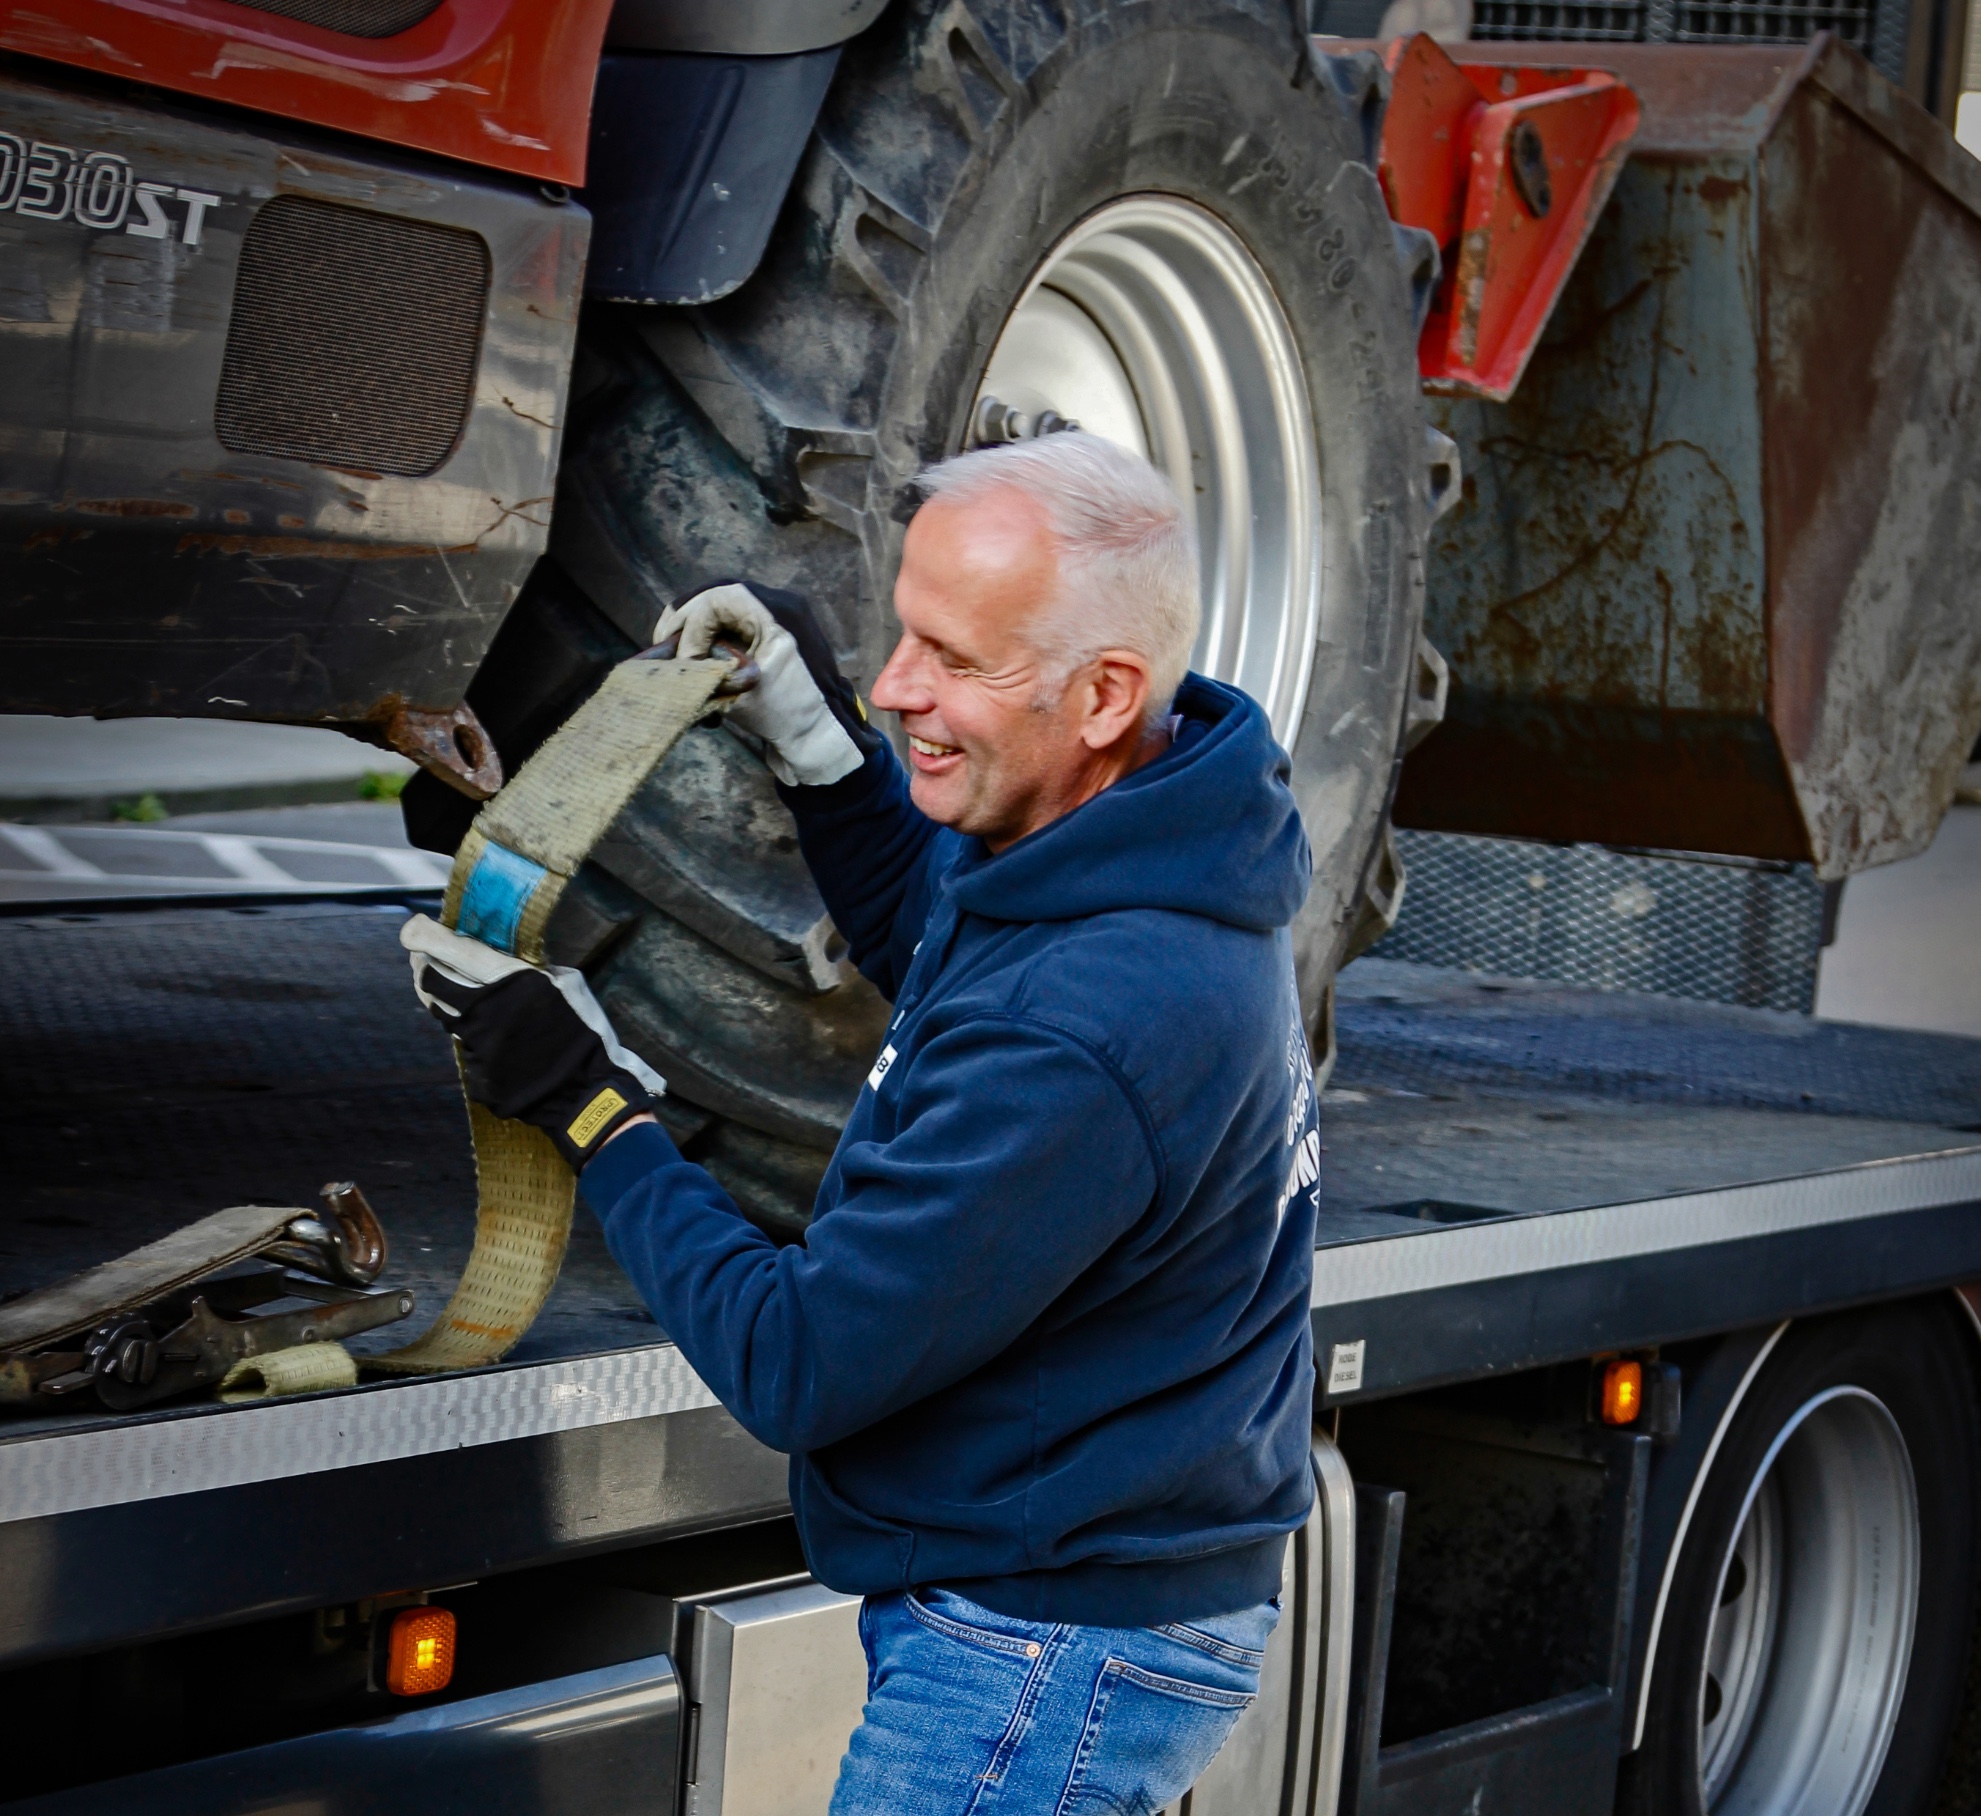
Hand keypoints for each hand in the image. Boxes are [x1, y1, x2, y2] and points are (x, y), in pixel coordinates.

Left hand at [401, 915, 664, 1169]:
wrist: (588, 1092)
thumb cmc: (586, 1032)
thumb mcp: (567, 984)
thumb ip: (531, 970)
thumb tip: (506, 960)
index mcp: (511, 982)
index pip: (456, 953)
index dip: (426, 938)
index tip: (412, 928)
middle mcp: (485, 1011)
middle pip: (433, 983)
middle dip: (423, 966)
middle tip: (423, 958)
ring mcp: (476, 1045)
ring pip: (446, 1015)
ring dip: (446, 1001)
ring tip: (457, 995)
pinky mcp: (476, 1074)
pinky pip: (467, 1048)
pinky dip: (476, 1040)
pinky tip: (497, 1043)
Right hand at [654, 581, 876, 786]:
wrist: (826, 736)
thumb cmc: (788, 715)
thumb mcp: (740, 690)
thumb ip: (706, 667)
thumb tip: (673, 660)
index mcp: (777, 612)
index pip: (715, 599)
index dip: (690, 627)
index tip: (685, 661)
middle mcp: (780, 604)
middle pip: (717, 595)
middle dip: (685, 621)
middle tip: (663, 644)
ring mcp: (781, 616)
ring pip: (724, 607)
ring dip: (697, 630)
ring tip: (679, 655)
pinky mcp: (777, 632)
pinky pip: (737, 622)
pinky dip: (714, 639)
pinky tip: (700, 663)